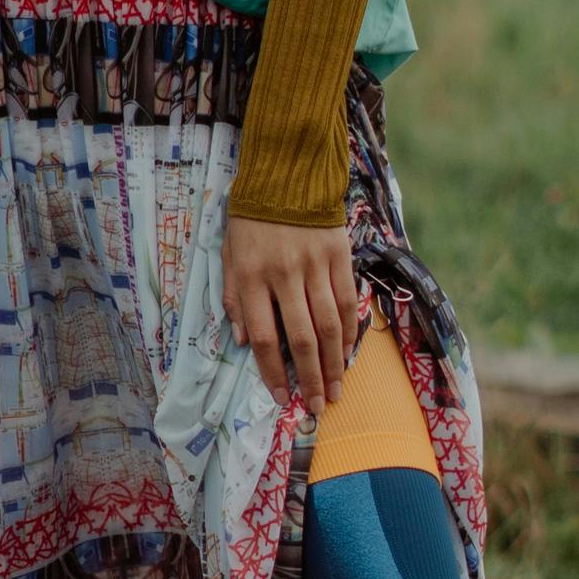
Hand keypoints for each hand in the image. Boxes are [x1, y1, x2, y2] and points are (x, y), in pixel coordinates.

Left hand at [223, 213, 355, 408]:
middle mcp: (284, 274)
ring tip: (336, 387)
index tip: (282, 397)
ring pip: (329, 324)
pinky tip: (347, 352)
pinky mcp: (339, 255)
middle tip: (319, 405)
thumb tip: (243, 340)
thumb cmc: (251, 219)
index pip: (264, 336)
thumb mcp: (229, 255)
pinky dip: (349, 330)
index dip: (273, 372)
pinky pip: (347, 300)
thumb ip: (234, 298)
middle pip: (301, 338)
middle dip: (310, 377)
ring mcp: (315, 265)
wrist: (286, 173)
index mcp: (252, 276)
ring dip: (333, 362)